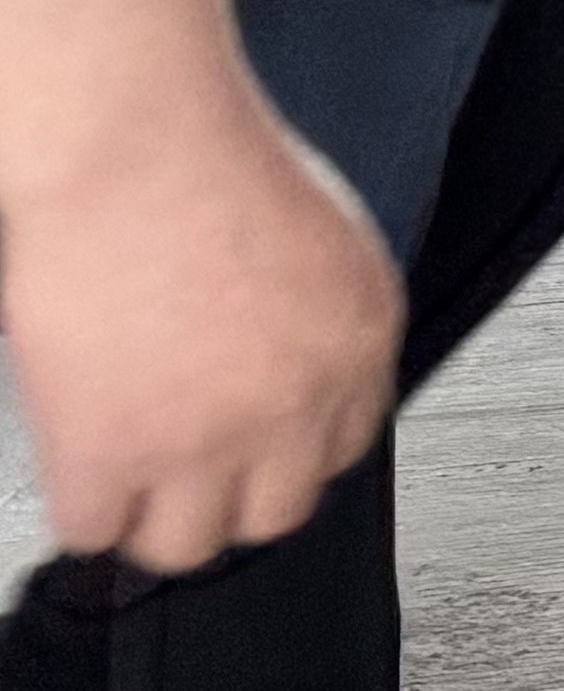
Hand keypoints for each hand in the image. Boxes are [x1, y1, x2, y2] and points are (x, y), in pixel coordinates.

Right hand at [4, 69, 399, 571]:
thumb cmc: (209, 156)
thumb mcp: (319, 238)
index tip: (252, 454)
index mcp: (359, 342)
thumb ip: (315, 317)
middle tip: (185, 481)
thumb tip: (289, 362)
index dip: (285, 454)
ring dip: (153, 521)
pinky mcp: (113, 453)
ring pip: (185, 545)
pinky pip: (94, 531)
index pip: (341, 451)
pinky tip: (77, 475)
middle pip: (274, 514)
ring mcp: (206, 439)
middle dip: (228, 500)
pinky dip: (83, 509)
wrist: (134, 144)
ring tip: (130, 491)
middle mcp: (298, 401)